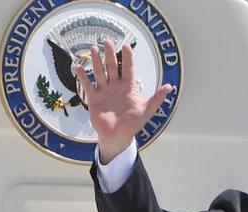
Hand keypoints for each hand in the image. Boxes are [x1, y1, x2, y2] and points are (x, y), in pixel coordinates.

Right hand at [74, 38, 172, 163]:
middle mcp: (116, 87)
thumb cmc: (133, 123)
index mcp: (129, 88)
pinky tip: (78, 67)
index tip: (126, 45)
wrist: (118, 136)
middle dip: (109, 54)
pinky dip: (82, 77)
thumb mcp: (147, 110)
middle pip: (112, 67)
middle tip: (106, 40)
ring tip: (92, 48)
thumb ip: (157, 98)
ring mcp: (104, 91)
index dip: (127, 58)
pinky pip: (87, 85)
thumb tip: (169, 87)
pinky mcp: (94, 98)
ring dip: (96, 61)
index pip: (128, 69)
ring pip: (100, 73)